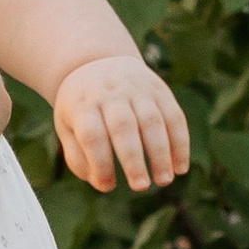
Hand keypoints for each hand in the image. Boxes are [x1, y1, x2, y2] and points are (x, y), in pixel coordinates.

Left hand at [53, 55, 191, 193]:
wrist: (98, 62)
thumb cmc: (82, 107)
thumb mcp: (67, 127)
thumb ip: (78, 157)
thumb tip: (103, 183)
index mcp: (83, 104)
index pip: (92, 135)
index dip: (100, 162)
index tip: (107, 185)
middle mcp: (111, 94)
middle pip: (124, 126)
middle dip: (134, 159)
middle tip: (141, 186)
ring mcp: (137, 89)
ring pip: (153, 121)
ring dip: (162, 153)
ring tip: (164, 181)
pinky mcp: (159, 90)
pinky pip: (174, 116)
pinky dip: (180, 143)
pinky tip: (181, 167)